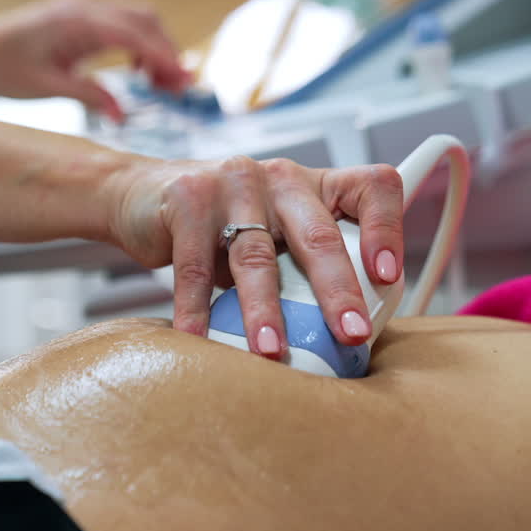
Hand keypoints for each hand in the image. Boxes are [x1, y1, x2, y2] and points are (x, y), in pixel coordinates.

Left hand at [0, 0, 192, 121]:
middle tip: (179, 90)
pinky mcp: (78, 17)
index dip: (164, 58)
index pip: (134, 34)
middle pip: (145, 20)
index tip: (184, 83)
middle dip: (167, 53)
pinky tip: (138, 74)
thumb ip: (89, 96)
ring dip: (156, 49)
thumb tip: (123, 115)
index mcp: (75, 20)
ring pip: (137, 20)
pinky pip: (120, 25)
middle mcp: (83, 6)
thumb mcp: (46, 87)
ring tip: (163, 86)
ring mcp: (81, 7)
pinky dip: (138, 46)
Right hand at [103, 155, 404, 358]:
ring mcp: (234, 183)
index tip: (387, 276)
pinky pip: (196, 266)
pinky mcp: (187, 199)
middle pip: (319, 234)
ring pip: (257, 256)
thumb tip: (346, 341)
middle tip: (350, 334)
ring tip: (273, 353)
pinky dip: (197, 310)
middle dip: (337, 290)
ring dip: (265, 311)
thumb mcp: (276, 236)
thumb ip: (307, 270)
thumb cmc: (226, 227)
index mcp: (317, 184)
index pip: (373, 187)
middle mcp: (282, 176)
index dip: (387, 229)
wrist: (143, 194)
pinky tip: (199, 340)